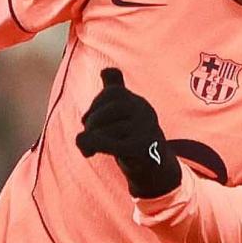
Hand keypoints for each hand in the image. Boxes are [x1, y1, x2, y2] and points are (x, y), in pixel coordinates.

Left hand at [76, 67, 181, 197]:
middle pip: (109, 109)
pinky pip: (109, 143)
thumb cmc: (132, 139)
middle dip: (91, 122)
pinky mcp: (142, 148)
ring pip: (105, 129)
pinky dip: (94, 145)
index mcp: (138, 102)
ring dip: (89, 140)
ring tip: (88, 149)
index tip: (89, 120)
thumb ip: (115, 91)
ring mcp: (146, 129)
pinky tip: (89, 152)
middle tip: (87, 138)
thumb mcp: (123, 115)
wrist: (155, 171)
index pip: (112, 93)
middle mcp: (146, 112)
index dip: (95, 105)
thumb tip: (107, 71)